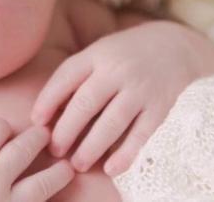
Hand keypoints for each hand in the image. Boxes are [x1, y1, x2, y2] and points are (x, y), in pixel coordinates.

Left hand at [31, 21, 213, 176]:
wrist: (177, 46)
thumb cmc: (126, 54)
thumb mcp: (100, 52)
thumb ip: (77, 75)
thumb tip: (48, 110)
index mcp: (97, 54)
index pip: (66, 76)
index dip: (47, 100)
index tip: (36, 122)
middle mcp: (118, 69)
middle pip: (86, 102)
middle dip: (66, 130)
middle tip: (55, 150)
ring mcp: (141, 88)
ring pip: (112, 121)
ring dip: (91, 146)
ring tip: (77, 164)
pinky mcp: (161, 106)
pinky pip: (141, 133)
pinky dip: (126, 153)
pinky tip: (111, 168)